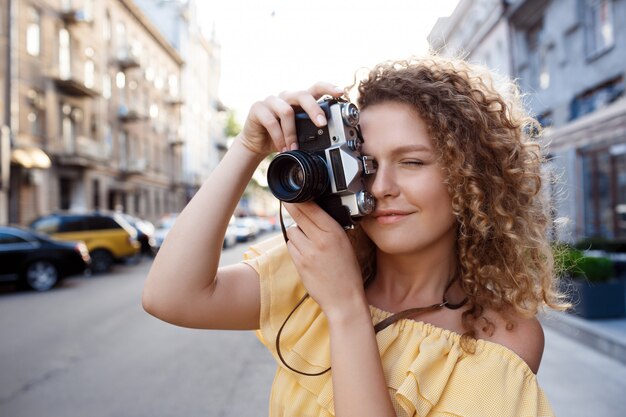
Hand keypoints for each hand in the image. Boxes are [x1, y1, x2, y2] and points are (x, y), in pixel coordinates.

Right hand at [238, 83, 344, 156]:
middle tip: (322, 124)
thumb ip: (311, 130)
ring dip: (292, 133)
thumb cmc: (280, 137)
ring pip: (287, 112)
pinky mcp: (258, 108)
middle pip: (302, 95)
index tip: (340, 92)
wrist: (256, 144)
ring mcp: (271, 100)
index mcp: (299, 101)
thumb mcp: (299, 134)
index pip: (315, 88)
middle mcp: (286, 97)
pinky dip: (279, 138)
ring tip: (294, 148)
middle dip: (314, 109)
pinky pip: (272, 122)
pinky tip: (282, 147)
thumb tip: (330, 137)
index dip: (328, 88)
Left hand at [283, 202, 366, 319]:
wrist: (344, 298)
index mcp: (334, 232)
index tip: (292, 193)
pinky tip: (305, 253)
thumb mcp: (344, 244)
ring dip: (296, 233)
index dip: (299, 199)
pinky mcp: (299, 264)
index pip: (312, 209)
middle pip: (298, 216)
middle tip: (287, 201)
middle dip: (292, 208)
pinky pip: (290, 247)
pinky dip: (295, 247)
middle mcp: (320, 240)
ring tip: (307, 242)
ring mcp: (307, 253)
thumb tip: (312, 213)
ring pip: (292, 232)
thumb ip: (329, 228)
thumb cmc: (347, 271)